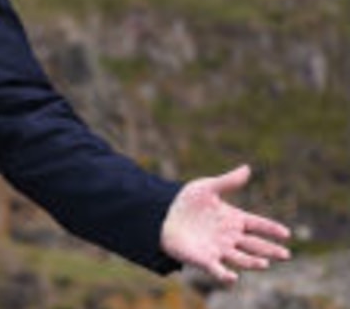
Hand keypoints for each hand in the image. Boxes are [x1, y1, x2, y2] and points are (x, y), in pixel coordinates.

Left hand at [161, 164, 291, 283]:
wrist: (161, 215)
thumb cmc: (186, 202)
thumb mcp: (207, 188)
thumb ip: (228, 181)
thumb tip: (247, 168)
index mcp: (234, 219)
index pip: (258, 224)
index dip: (271, 229)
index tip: (286, 233)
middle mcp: (230, 237)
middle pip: (255, 245)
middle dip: (271, 250)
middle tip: (286, 254)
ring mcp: (219, 250)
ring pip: (241, 259)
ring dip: (253, 262)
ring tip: (265, 263)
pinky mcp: (205, 260)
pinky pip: (217, 270)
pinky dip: (225, 276)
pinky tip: (233, 278)